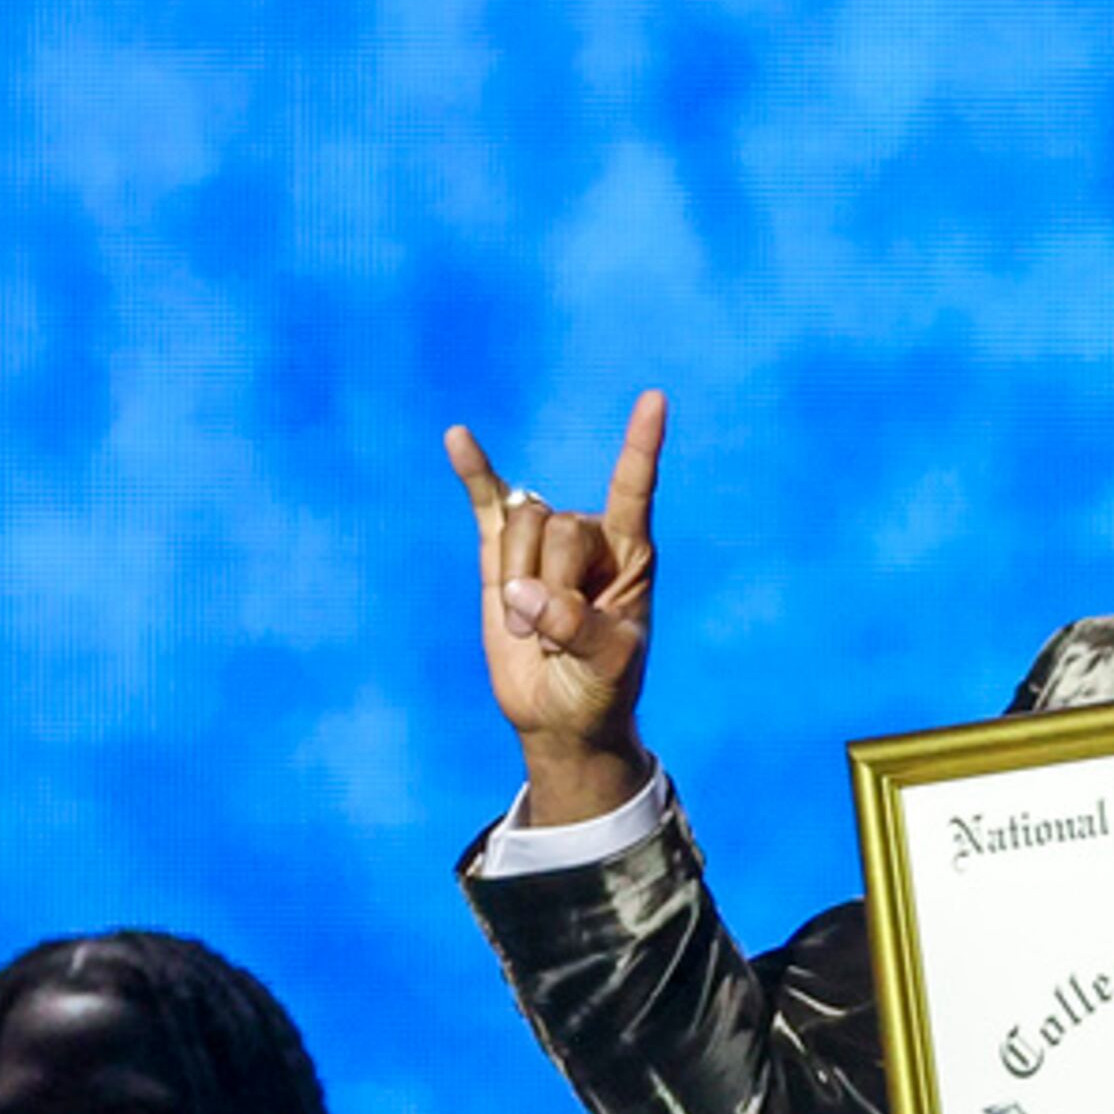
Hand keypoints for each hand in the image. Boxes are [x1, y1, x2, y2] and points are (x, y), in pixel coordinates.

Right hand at [445, 390, 666, 823]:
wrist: (560, 715)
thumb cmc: (599, 688)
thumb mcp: (604, 666)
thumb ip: (576, 629)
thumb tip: (525, 593)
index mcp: (631, 555)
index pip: (634, 489)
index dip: (641, 446)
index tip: (655, 399)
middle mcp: (589, 538)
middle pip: (558, 525)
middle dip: (550, 585)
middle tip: (557, 638)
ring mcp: (543, 542)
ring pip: (519, 527)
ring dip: (517, 585)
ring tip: (531, 631)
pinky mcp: (500, 553)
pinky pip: (485, 503)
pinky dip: (472, 472)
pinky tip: (457, 438)